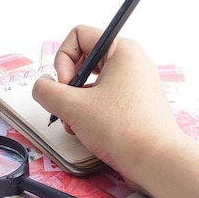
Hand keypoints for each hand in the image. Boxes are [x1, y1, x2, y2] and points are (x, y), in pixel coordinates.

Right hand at [32, 25, 184, 190]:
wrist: (156, 161)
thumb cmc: (123, 129)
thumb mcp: (72, 106)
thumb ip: (47, 91)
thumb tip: (42, 86)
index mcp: (122, 50)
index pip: (79, 35)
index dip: (63, 59)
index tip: (65, 84)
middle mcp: (132, 62)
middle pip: (85, 60)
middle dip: (69, 84)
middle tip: (68, 104)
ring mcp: (136, 84)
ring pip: (93, 82)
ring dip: (77, 102)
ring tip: (77, 123)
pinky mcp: (137, 104)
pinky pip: (105, 98)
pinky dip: (91, 112)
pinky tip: (88, 131)